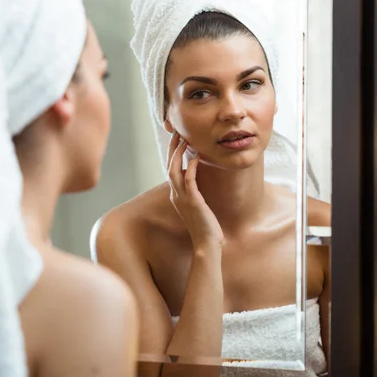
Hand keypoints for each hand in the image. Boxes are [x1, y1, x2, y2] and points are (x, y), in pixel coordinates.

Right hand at [166, 132, 224, 248]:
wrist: (207, 243)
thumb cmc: (206, 225)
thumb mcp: (198, 204)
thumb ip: (195, 191)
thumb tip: (197, 177)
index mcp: (176, 195)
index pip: (171, 169)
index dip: (173, 153)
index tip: (178, 139)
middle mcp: (176, 195)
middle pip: (169, 166)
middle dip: (173, 148)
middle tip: (178, 132)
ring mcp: (182, 198)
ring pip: (174, 171)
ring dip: (178, 154)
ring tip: (184, 140)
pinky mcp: (193, 202)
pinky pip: (189, 181)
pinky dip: (190, 168)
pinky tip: (195, 158)